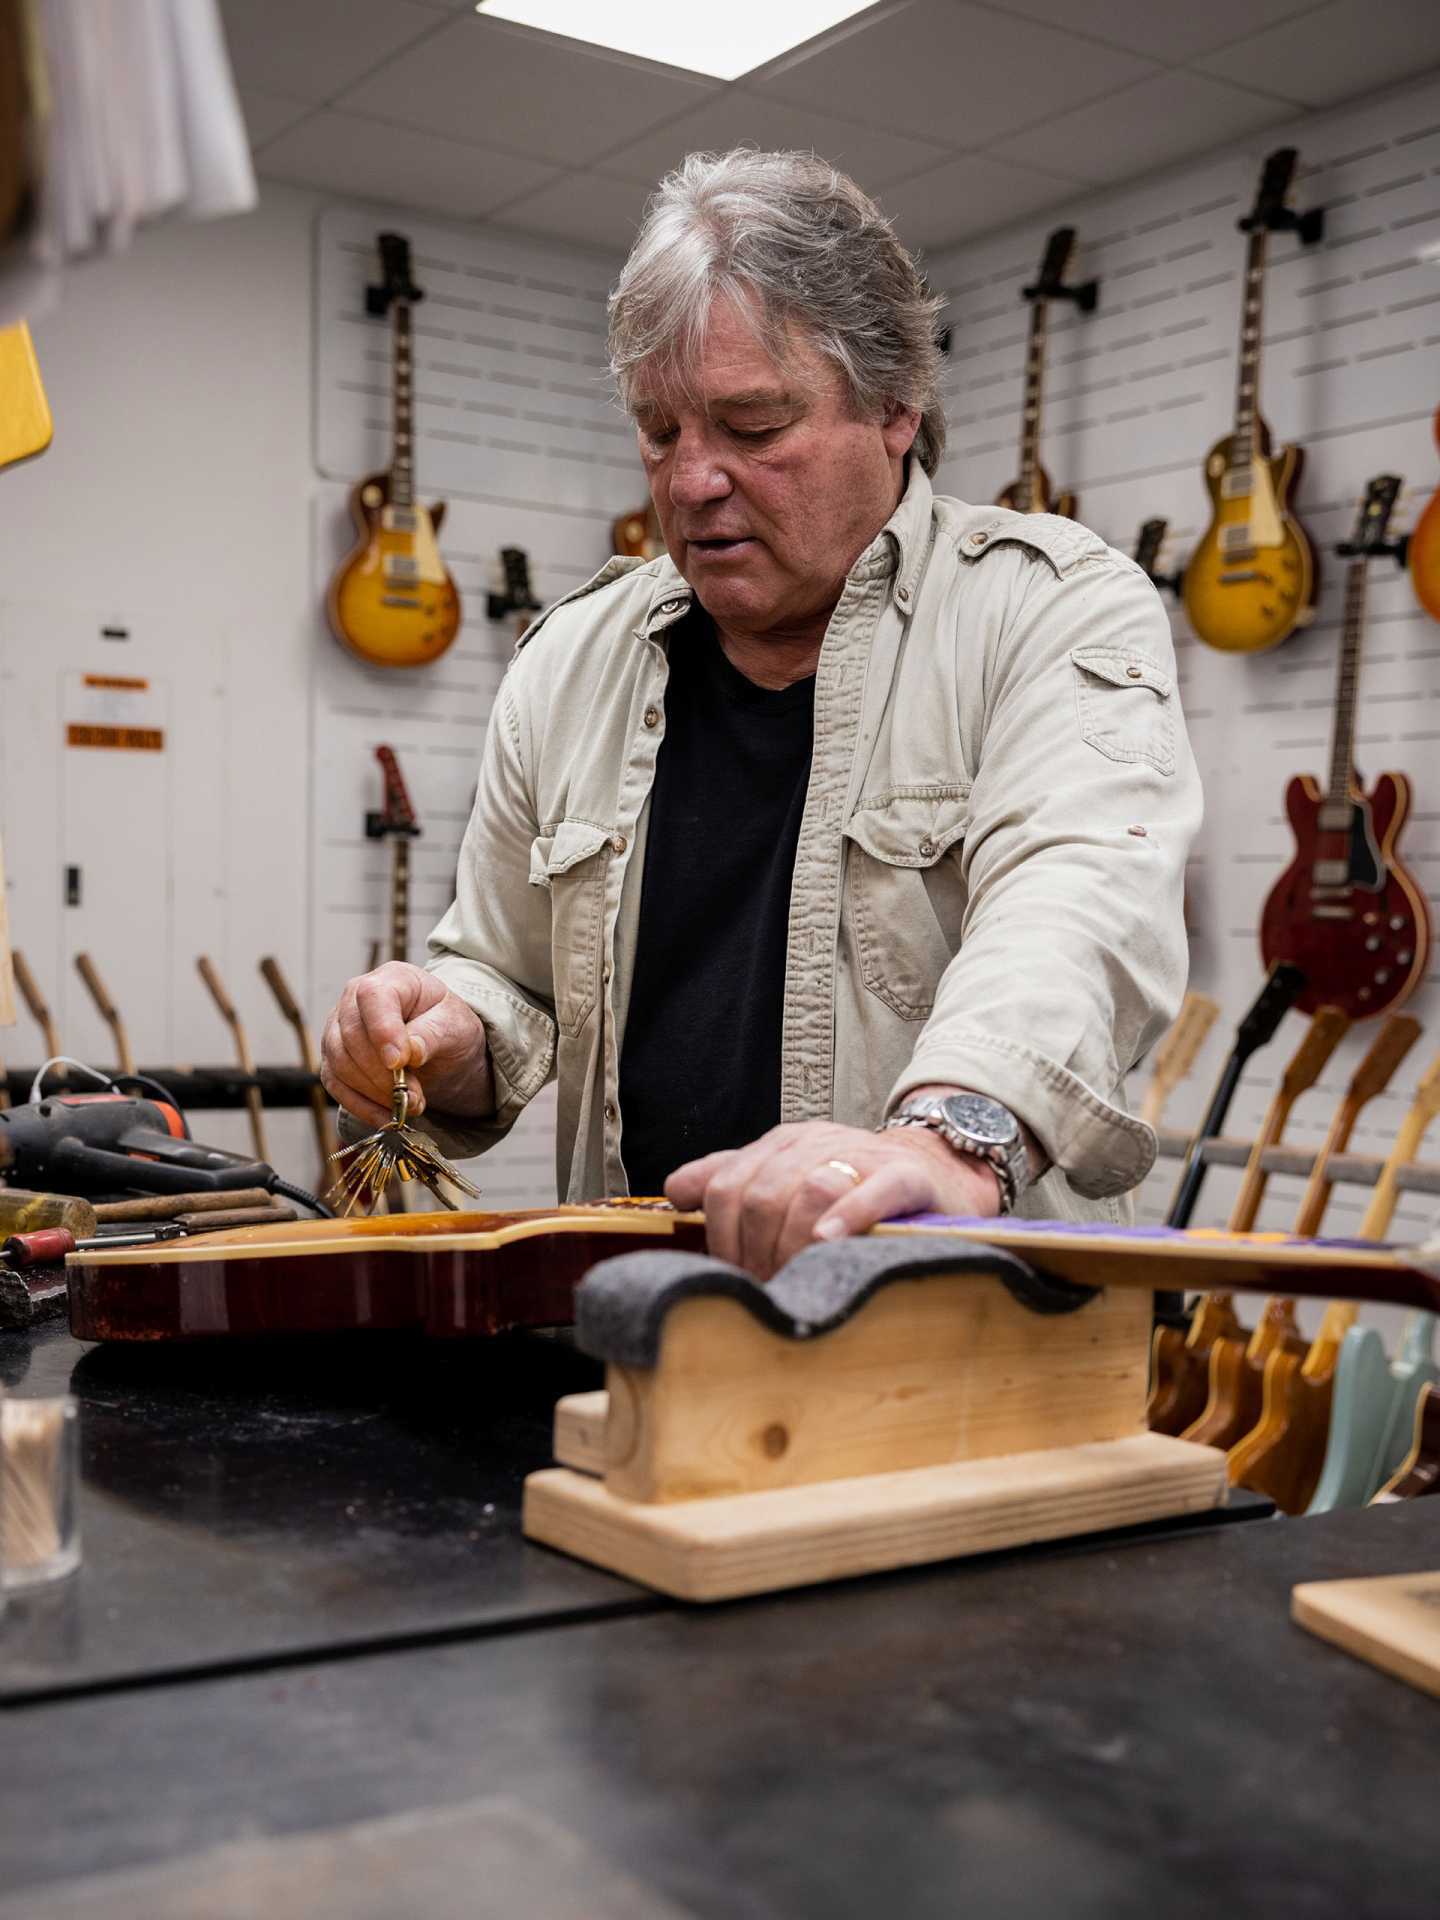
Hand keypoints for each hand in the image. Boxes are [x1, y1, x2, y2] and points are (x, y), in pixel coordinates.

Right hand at [320, 962, 491, 1127]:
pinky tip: (386, 1117)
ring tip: (408, 1105)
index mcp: (391, 979)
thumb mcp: (454, 1024)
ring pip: (340, 1063)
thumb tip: (411, 1052)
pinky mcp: (333, 1058)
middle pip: (352, 1036)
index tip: (399, 1062)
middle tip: (414, 1097)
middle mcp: (355, 999)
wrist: (438, 1040)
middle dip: (383, 1074)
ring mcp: (338, 1028)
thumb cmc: (445, 1023)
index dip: (382, 1031)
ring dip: (374, 1093)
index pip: (373, 997)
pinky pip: (335, 1084)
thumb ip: (433, 1033)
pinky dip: (360, 1106)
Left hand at [665, 1120, 1001, 1279]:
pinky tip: (830, 1242)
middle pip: (762, 1193)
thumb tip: (675, 1191)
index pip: (727, 1184)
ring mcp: (861, 1157)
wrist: (937, 1169)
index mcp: (782, 1145)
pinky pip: (871, 1190)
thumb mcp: (789, 1175)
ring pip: (809, 1188)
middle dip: (755, 1250)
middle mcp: (816, 1144)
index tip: (733, 1276)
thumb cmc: (856, 1183)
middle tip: (766, 1287)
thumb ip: (732, 1180)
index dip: (720, 1238)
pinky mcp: (905, 1176)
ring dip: (792, 1243)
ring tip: (794, 1277)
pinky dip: (846, 1215)